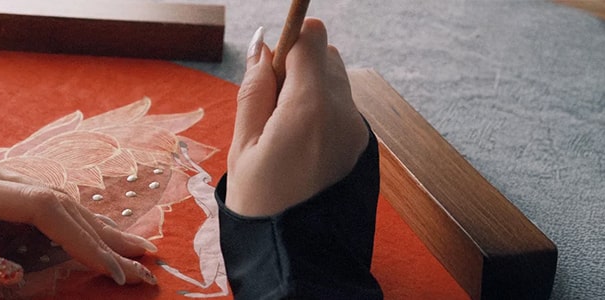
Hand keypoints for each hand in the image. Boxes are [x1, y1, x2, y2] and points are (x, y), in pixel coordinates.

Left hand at [0, 117, 157, 288]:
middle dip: (103, 234)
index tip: (111, 269)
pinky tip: (83, 229)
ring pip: (48, 193)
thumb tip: (18, 278)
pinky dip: (61, 216)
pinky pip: (29, 193)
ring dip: (89, 225)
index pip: (44, 207)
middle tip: (144, 260)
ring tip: (127, 247)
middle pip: (57, 197)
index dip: (82, 239)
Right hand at [225, 18, 369, 216]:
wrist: (296, 257)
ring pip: (336, 83)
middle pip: (327, 57)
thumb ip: (254, 89)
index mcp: (309, 109)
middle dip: (298, 67)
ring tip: (284, 131)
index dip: (287, 42)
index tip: (268, 65)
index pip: (310, 40)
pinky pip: (342, 110)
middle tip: (270, 107)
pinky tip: (300, 147)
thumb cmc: (259, 205)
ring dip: (310, 89)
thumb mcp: (242, 145)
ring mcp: (357, 131)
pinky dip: (321, 113)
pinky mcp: (361, 146)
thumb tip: (262, 46)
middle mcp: (342, 114)